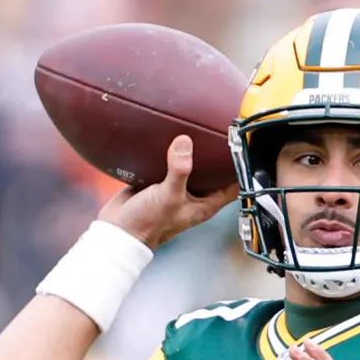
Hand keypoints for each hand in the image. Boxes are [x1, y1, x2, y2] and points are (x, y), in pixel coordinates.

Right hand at [98, 135, 237, 248]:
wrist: (119, 230)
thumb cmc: (149, 225)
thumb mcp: (168, 196)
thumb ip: (179, 171)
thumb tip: (184, 144)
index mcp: (205, 204)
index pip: (232, 185)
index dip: (239, 167)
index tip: (240, 146)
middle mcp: (193, 196)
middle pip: (212, 171)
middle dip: (216, 154)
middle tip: (218, 132)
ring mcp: (176, 188)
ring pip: (190, 166)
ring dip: (192, 151)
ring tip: (196, 129)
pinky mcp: (158, 181)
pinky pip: (169, 163)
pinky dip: (171, 152)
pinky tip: (169, 137)